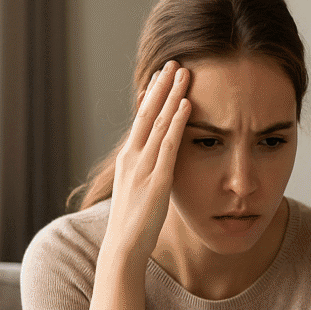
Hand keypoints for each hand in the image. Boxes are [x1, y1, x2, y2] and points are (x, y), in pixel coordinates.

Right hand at [105, 60, 190, 265]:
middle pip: (148, 112)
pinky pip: (169, 144)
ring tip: (184, 72)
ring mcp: (144, 166)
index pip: (141, 120)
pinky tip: (187, 104)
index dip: (151, 96)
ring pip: (159, 121)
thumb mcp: (141, 192)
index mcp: (129, 159)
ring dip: (172, 94)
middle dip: (161, 86)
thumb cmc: (134, 225)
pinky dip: (179, 122)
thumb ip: (147, 174)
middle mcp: (133, 156)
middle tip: (173, 61)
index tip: (161, 76)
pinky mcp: (157, 178)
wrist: (123, 247)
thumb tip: (157, 165)